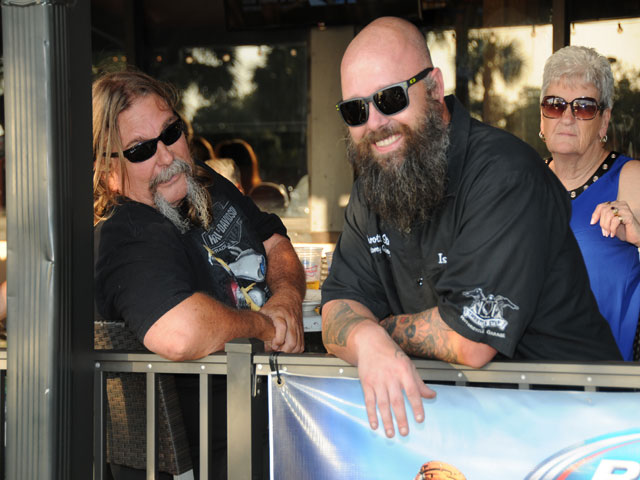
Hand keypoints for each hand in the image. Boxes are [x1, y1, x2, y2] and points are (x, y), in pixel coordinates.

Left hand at [261, 291, 303, 352]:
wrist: (290, 295)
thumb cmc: (277, 303)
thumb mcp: (265, 311)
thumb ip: (262, 325)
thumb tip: (260, 341)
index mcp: (281, 314)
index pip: (282, 328)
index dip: (277, 340)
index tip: (273, 345)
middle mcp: (291, 320)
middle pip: (292, 341)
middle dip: (284, 350)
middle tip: (277, 350)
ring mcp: (298, 325)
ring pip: (298, 344)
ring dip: (290, 351)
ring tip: (282, 350)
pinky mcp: (301, 329)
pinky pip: (302, 343)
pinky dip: (296, 349)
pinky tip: (290, 349)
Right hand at [354, 323, 435, 437]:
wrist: (370, 342)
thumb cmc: (391, 354)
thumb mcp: (408, 365)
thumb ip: (419, 383)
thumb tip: (432, 396)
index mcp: (403, 371)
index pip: (412, 391)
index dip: (417, 406)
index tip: (420, 419)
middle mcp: (390, 376)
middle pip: (396, 401)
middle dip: (401, 418)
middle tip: (404, 432)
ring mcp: (377, 381)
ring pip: (382, 404)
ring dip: (386, 420)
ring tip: (390, 434)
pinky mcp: (366, 383)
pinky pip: (369, 401)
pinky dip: (371, 414)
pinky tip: (375, 425)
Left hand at [591, 200, 639, 245]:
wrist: (636, 236)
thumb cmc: (623, 230)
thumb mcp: (610, 223)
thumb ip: (603, 218)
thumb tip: (593, 220)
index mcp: (616, 204)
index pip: (601, 206)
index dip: (595, 214)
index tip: (592, 223)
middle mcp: (621, 204)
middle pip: (604, 210)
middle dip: (602, 223)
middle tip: (604, 232)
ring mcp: (626, 209)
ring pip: (609, 215)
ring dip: (606, 226)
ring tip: (608, 234)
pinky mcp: (629, 216)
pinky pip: (615, 220)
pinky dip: (612, 229)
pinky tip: (613, 234)